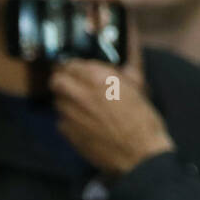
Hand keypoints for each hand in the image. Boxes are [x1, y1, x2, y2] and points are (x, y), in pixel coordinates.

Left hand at [49, 0, 173, 177]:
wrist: (138, 154)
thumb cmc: (142, 115)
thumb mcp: (137, 81)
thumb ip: (121, 59)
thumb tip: (110, 45)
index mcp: (98, 74)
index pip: (71, 58)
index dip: (74, 59)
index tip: (80, 62)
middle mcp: (78, 91)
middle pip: (58, 75)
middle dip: (67, 75)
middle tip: (81, 79)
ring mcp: (68, 113)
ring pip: (57, 95)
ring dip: (67, 94)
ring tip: (85, 99)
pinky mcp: (65, 131)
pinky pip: (61, 116)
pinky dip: (70, 114)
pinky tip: (86, 118)